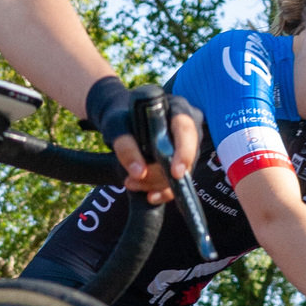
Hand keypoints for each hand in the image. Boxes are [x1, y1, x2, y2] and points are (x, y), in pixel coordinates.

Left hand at [87, 81, 200, 202]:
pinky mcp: (181, 163)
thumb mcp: (117, 127)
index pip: (186, 130)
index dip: (184, 152)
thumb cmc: (121, 119)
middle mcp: (188, 127)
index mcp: (177, 108)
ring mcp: (187, 147)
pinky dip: (163, 191)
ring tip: (130, 182)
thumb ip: (125, 146)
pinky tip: (150, 196)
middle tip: (133, 179)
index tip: (175, 172)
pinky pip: (178, 181)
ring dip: (155, 183)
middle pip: (185, 157)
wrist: (122, 123)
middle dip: (160, 174)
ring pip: (181, 173)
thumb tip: (138, 172)